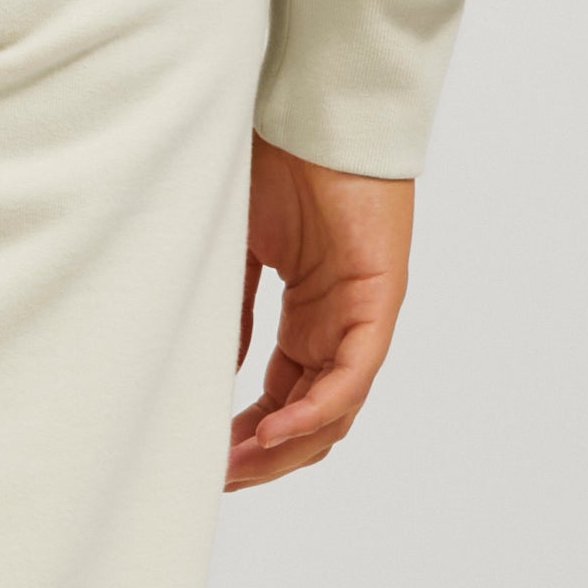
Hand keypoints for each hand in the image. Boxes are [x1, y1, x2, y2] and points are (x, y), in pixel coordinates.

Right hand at [229, 140, 411, 488]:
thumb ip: (231, 313)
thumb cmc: (276, 161)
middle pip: (312, 417)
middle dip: (265, 456)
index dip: (249, 435)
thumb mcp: (235, 250)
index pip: (284, 396)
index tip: (207, 461)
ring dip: (286, 446)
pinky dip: (314, 410)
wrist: (312, 108)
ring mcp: (363, 314)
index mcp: (309, 314)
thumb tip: (215, 375)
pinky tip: (272, 432)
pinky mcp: (380, 299)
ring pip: (335, 409)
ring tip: (237, 467)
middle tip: (218, 480)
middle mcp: (339, 322)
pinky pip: (351, 375)